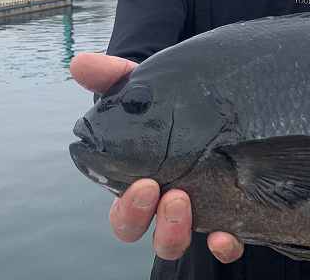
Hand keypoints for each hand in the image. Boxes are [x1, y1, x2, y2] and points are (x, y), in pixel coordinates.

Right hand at [70, 52, 244, 261]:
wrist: (223, 106)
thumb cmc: (176, 106)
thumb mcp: (150, 90)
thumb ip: (115, 77)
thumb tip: (80, 62)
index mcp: (140, 181)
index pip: (123, 210)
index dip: (127, 207)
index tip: (144, 185)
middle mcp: (164, 204)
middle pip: (143, 231)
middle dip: (147, 220)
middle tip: (165, 191)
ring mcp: (197, 213)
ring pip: (174, 243)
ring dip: (175, 232)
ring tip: (186, 201)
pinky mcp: (230, 216)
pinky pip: (225, 246)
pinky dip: (224, 245)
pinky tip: (227, 235)